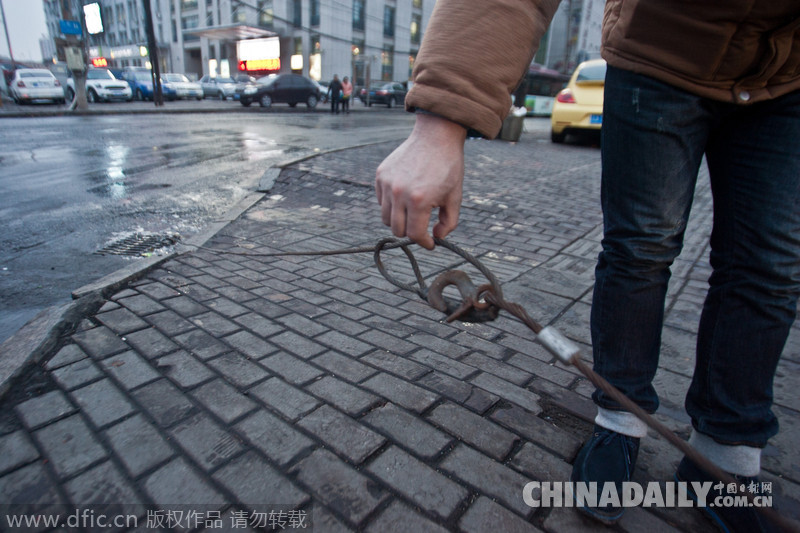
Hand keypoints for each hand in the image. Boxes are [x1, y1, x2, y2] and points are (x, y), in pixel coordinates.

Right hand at [375, 113, 466, 248]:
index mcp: (419, 201)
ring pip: (386, 218)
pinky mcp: (380, 175)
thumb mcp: (455, 197)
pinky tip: (405, 196)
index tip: (430, 244)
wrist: (436, 136)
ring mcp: (387, 184)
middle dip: (411, 233)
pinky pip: (381, 200)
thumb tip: (436, 238)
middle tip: (421, 228)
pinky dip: (391, 204)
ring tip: (412, 213)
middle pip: (397, 230)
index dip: (424, 242)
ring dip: (399, 220)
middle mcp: (399, 193)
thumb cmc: (449, 167)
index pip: (414, 234)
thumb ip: (448, 223)